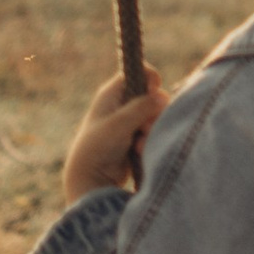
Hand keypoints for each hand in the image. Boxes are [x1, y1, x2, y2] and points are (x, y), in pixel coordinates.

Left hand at [62, 67, 166, 201]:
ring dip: (151, 129)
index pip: (137, 73)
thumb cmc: (98, 148)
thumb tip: (163, 95)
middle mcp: (121, 103)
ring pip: (155, 115)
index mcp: (112, 93)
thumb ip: (141, 107)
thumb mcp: (119, 124)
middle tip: (144, 127)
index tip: (156, 88)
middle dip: (153, 112)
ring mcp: (129, 121)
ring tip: (139, 144)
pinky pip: (152, 131)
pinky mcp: (136, 137)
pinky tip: (138, 151)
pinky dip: (149, 140)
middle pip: (151, 96)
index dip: (149, 78)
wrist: (91, 180)